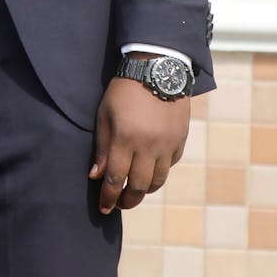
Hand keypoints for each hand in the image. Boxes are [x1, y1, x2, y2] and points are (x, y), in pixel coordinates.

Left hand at [89, 77, 189, 213]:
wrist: (157, 67)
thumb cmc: (124, 89)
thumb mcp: (105, 113)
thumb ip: (102, 146)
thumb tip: (96, 176)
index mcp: (125, 138)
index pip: (115, 179)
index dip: (109, 198)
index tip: (103, 208)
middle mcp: (148, 146)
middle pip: (139, 186)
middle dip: (127, 200)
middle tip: (119, 205)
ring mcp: (167, 144)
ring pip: (157, 181)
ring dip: (145, 190)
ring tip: (135, 190)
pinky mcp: (180, 140)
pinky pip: (170, 165)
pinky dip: (160, 172)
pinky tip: (151, 170)